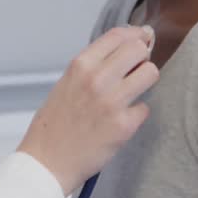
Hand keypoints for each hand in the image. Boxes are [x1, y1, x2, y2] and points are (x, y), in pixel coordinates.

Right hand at [18, 25, 157, 194]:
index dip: (134, 35)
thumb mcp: (66, 84)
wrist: (47, 162)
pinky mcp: (124, 126)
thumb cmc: (55, 125)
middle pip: (138, 49)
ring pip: (150, 73)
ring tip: (132, 93)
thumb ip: (94, 66)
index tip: (140, 40)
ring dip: (146, 81)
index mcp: (80, 66)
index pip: (117, 35)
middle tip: (136, 70)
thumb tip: (127, 47)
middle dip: (142, 57)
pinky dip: (136, 114)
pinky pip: (145, 108)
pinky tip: (120, 122)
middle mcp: (96, 79)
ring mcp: (112, 102)